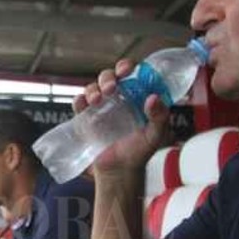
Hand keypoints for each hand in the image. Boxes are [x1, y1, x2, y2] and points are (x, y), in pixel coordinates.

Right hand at [73, 60, 173, 174]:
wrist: (119, 172)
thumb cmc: (139, 152)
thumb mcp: (154, 135)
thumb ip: (159, 117)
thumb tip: (153, 98)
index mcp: (134, 97)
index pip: (130, 74)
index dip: (127, 67)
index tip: (128, 69)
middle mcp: (116, 99)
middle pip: (108, 76)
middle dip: (108, 77)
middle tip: (111, 87)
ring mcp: (99, 108)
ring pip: (92, 87)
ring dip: (93, 88)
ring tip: (98, 99)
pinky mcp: (86, 119)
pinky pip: (79, 104)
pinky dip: (79, 101)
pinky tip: (83, 104)